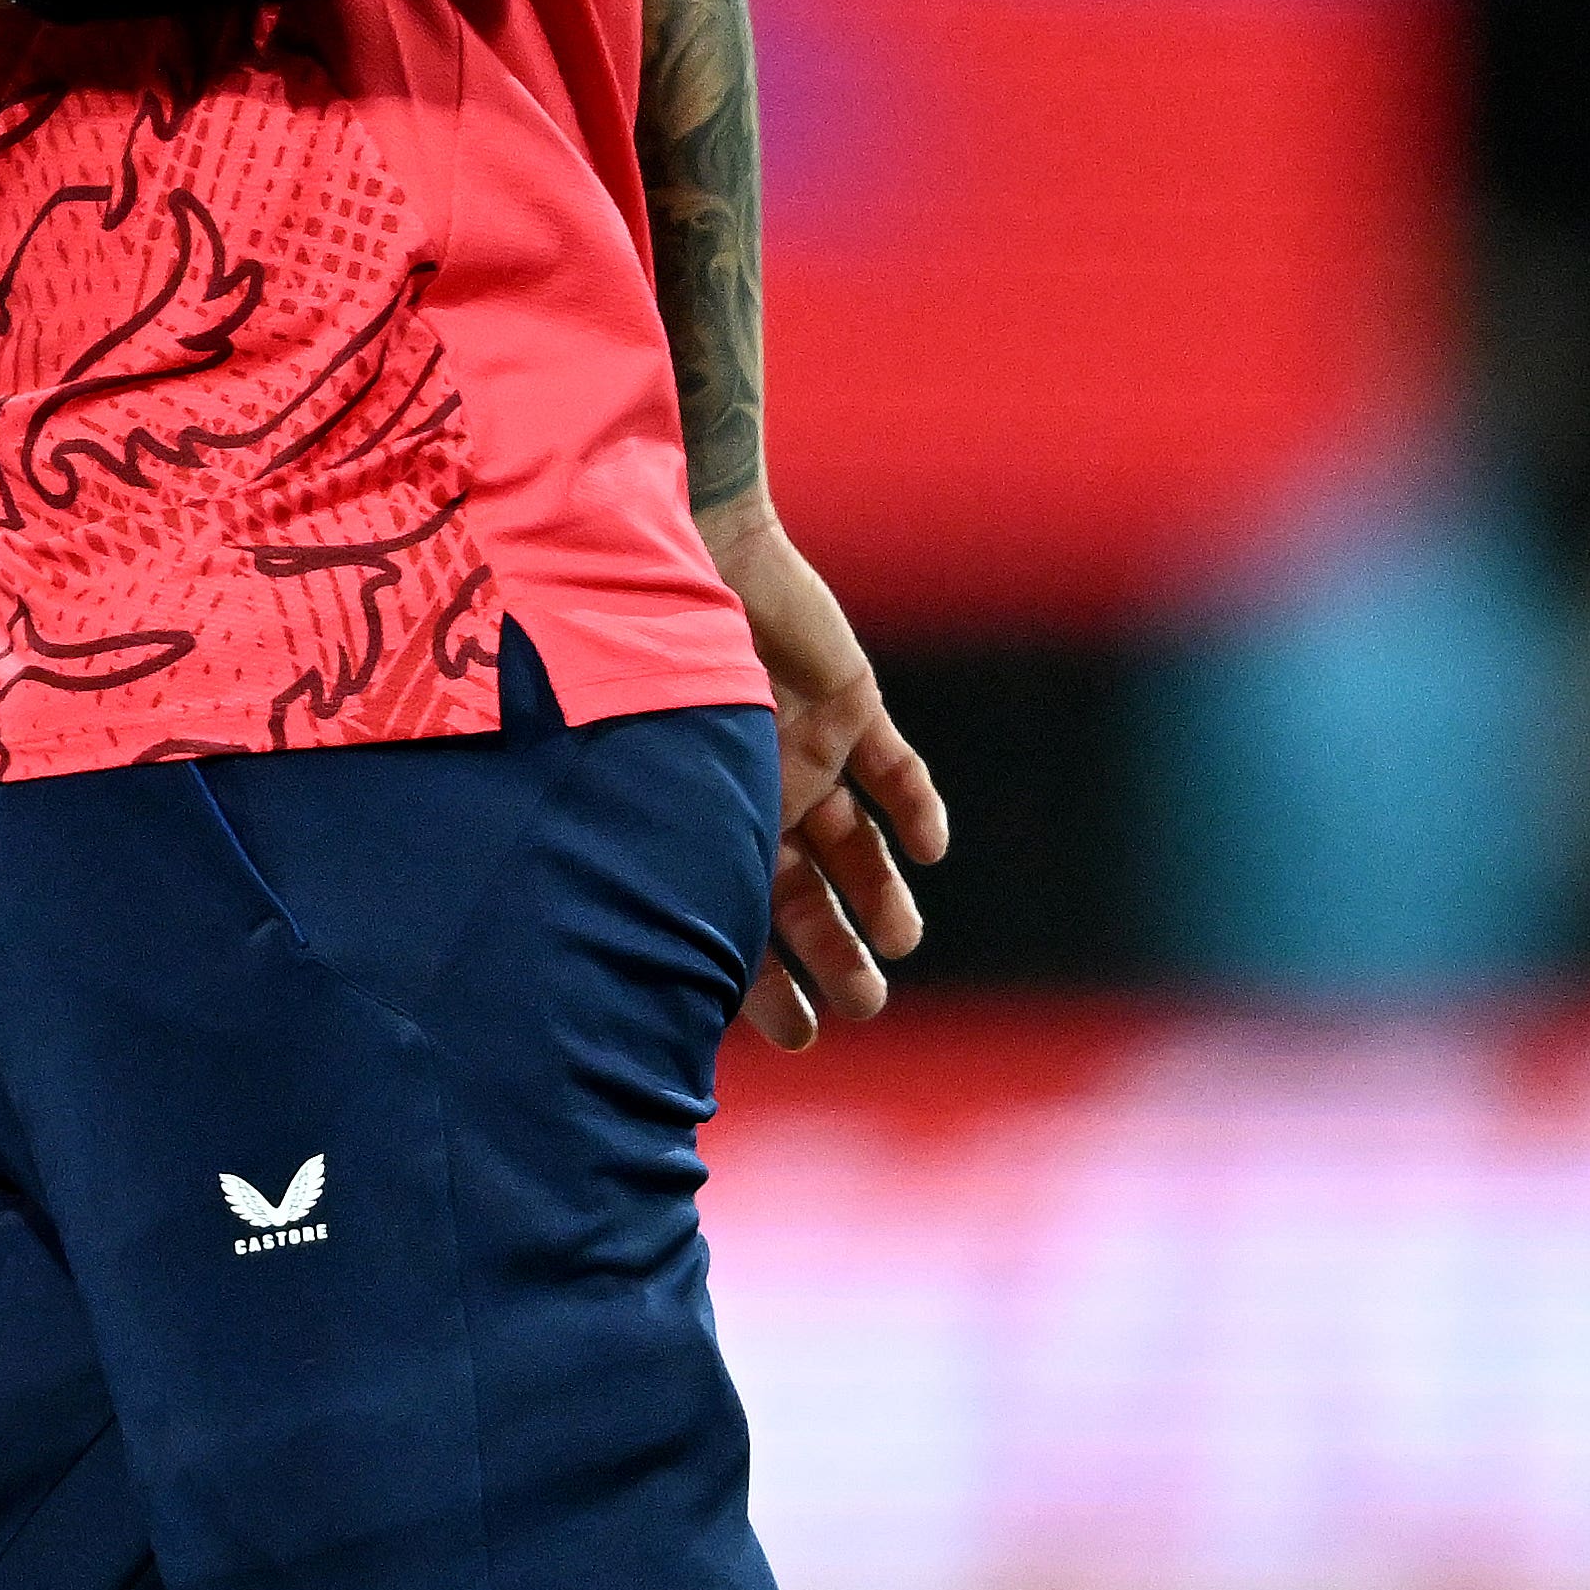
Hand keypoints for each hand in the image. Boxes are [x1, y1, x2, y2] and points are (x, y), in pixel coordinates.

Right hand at [696, 496, 948, 1047]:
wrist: (687, 550)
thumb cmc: (657, 663)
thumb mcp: (670, 773)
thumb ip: (688, 851)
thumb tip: (674, 956)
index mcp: (700, 815)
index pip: (735, 919)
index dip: (765, 982)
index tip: (801, 1039)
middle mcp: (752, 793)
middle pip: (798, 892)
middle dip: (829, 955)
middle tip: (864, 1007)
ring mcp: (803, 749)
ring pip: (851, 841)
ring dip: (878, 895)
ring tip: (901, 942)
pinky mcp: (847, 703)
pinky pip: (891, 764)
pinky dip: (915, 807)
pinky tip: (932, 850)